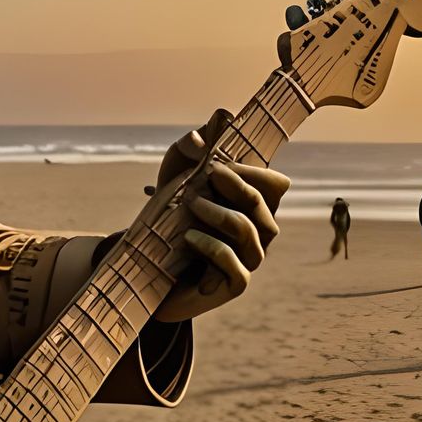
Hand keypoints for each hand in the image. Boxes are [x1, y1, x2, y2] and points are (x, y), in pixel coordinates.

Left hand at [153, 115, 287, 324]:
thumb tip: (199, 138)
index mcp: (251, 205)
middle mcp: (257, 231)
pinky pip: (235, 265)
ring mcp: (249, 259)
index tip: (220, 162)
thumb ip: (185, 152)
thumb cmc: (166, 217)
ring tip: (191, 203)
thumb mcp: (172, 178)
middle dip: (239, 186)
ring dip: (221, 214)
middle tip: (209, 174)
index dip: (255, 172)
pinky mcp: (235, 284)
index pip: (274, 186)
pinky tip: (189, 237)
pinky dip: (212, 247)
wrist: (147, 267)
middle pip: (264, 206)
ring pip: (250, 232)